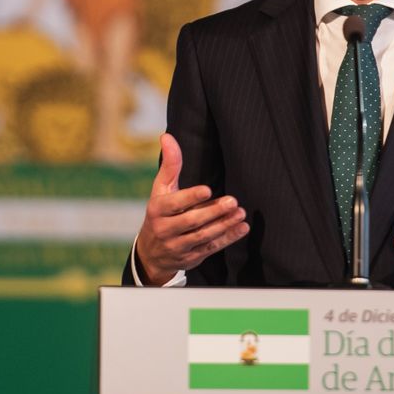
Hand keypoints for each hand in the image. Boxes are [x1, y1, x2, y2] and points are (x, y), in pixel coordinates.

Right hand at [135, 133, 248, 285]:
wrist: (152, 252)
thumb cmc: (160, 212)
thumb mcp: (160, 189)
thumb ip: (169, 164)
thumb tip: (167, 136)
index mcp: (157, 209)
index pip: (174, 204)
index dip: (191, 198)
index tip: (207, 190)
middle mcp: (165, 229)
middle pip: (192, 221)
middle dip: (213, 212)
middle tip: (233, 201)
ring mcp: (178, 245)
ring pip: (204, 236)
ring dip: (224, 225)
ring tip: (241, 213)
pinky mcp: (191, 257)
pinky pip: (212, 247)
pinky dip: (228, 238)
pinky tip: (242, 228)